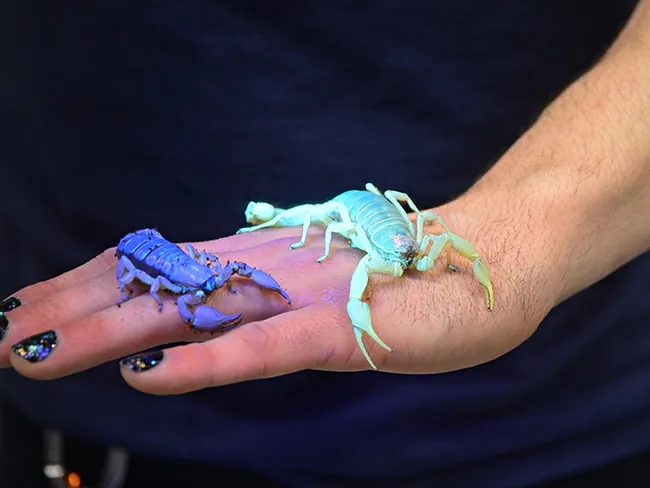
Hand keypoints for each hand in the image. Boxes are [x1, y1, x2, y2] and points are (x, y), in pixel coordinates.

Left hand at [0, 206, 548, 394]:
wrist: (487, 253)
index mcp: (264, 263)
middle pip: (161, 289)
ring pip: (196, 311)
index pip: (165, 273)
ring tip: (40, 347)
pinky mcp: (346, 327)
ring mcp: (305, 296)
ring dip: (113, 331)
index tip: (35, 304)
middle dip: (78, 310)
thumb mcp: (323, 282)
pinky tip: (152, 377)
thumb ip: (268, 296)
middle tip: (7, 332)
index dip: (96, 287)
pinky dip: (207, 362)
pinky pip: (265, 348)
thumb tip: (212, 316)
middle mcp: (270, 270)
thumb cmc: (406, 272)